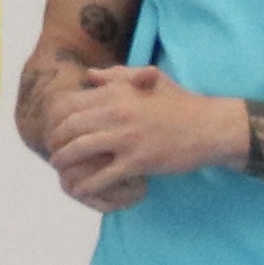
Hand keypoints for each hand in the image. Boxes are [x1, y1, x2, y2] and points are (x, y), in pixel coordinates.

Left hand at [48, 67, 246, 208]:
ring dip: (64, 163)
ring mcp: (126, 138)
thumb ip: (117, 76)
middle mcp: (117, 113)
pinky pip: (102, 176)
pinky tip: (79, 189)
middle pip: (69, 128)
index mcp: (117, 93)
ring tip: (60, 170)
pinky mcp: (137, 162)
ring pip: (79, 151)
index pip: (72, 105)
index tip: (56, 129)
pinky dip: (86, 185)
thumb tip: (89, 75)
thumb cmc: (181, 102)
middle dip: (56, 142)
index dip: (57, 120)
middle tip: (53, 152)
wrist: (210, 126)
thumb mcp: (150, 78)